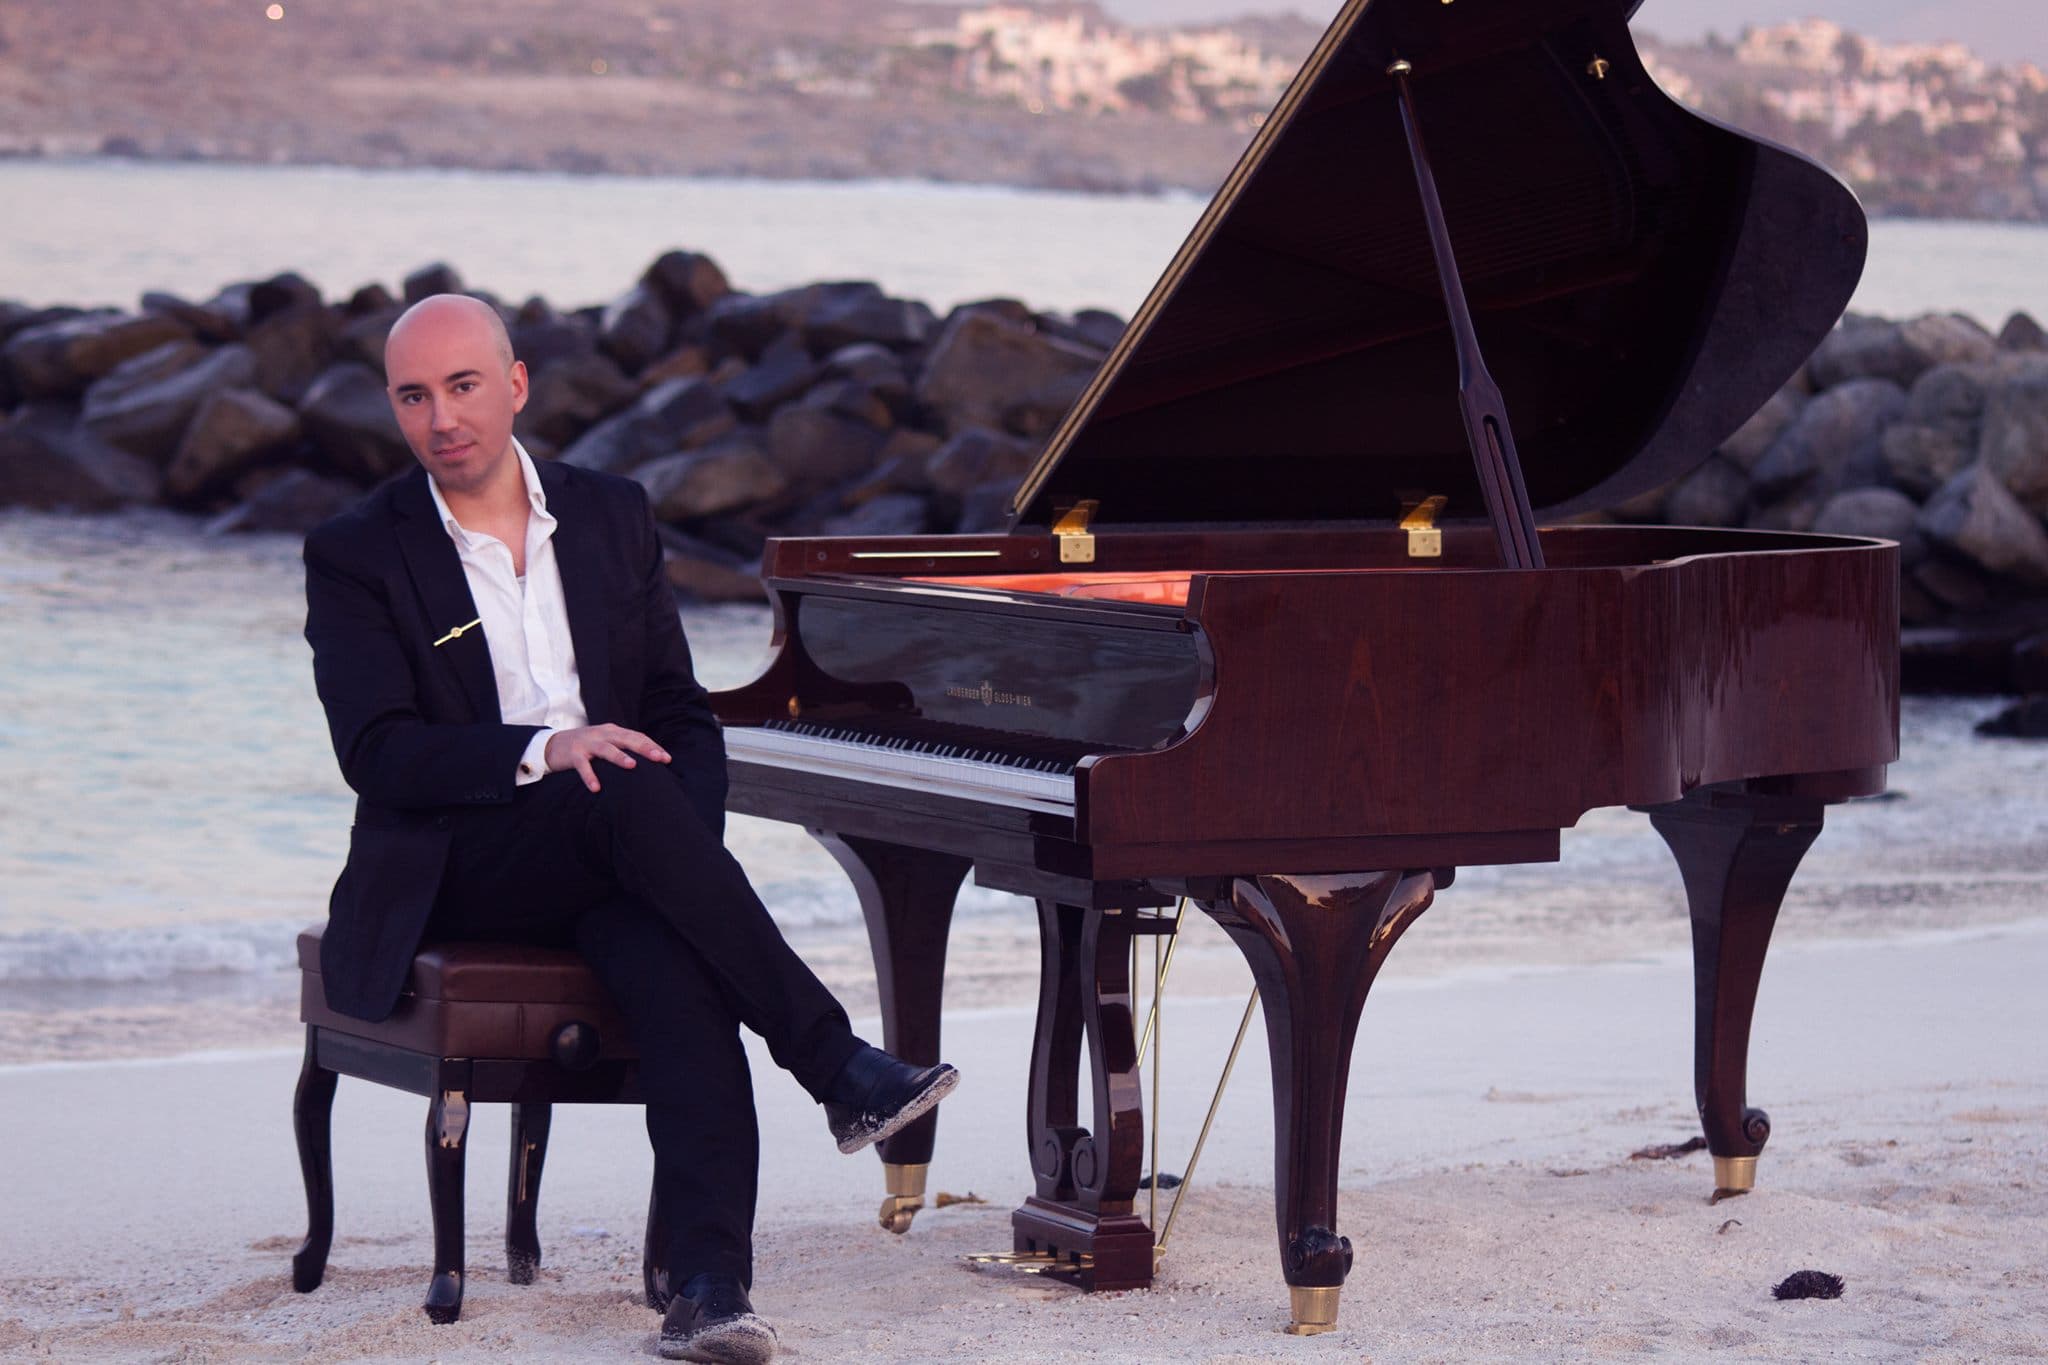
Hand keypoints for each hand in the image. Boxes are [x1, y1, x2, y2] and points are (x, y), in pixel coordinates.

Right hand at [544, 724, 670, 792]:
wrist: (552, 744)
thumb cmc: (586, 747)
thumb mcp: (606, 743)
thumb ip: (623, 748)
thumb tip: (648, 761)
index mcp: (613, 731)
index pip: (637, 736)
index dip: (652, 746)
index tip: (667, 758)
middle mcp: (602, 734)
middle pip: (626, 739)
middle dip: (644, 748)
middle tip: (660, 758)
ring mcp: (587, 743)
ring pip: (606, 749)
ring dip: (619, 757)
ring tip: (632, 766)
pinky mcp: (573, 754)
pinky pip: (583, 766)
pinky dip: (589, 776)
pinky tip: (596, 788)